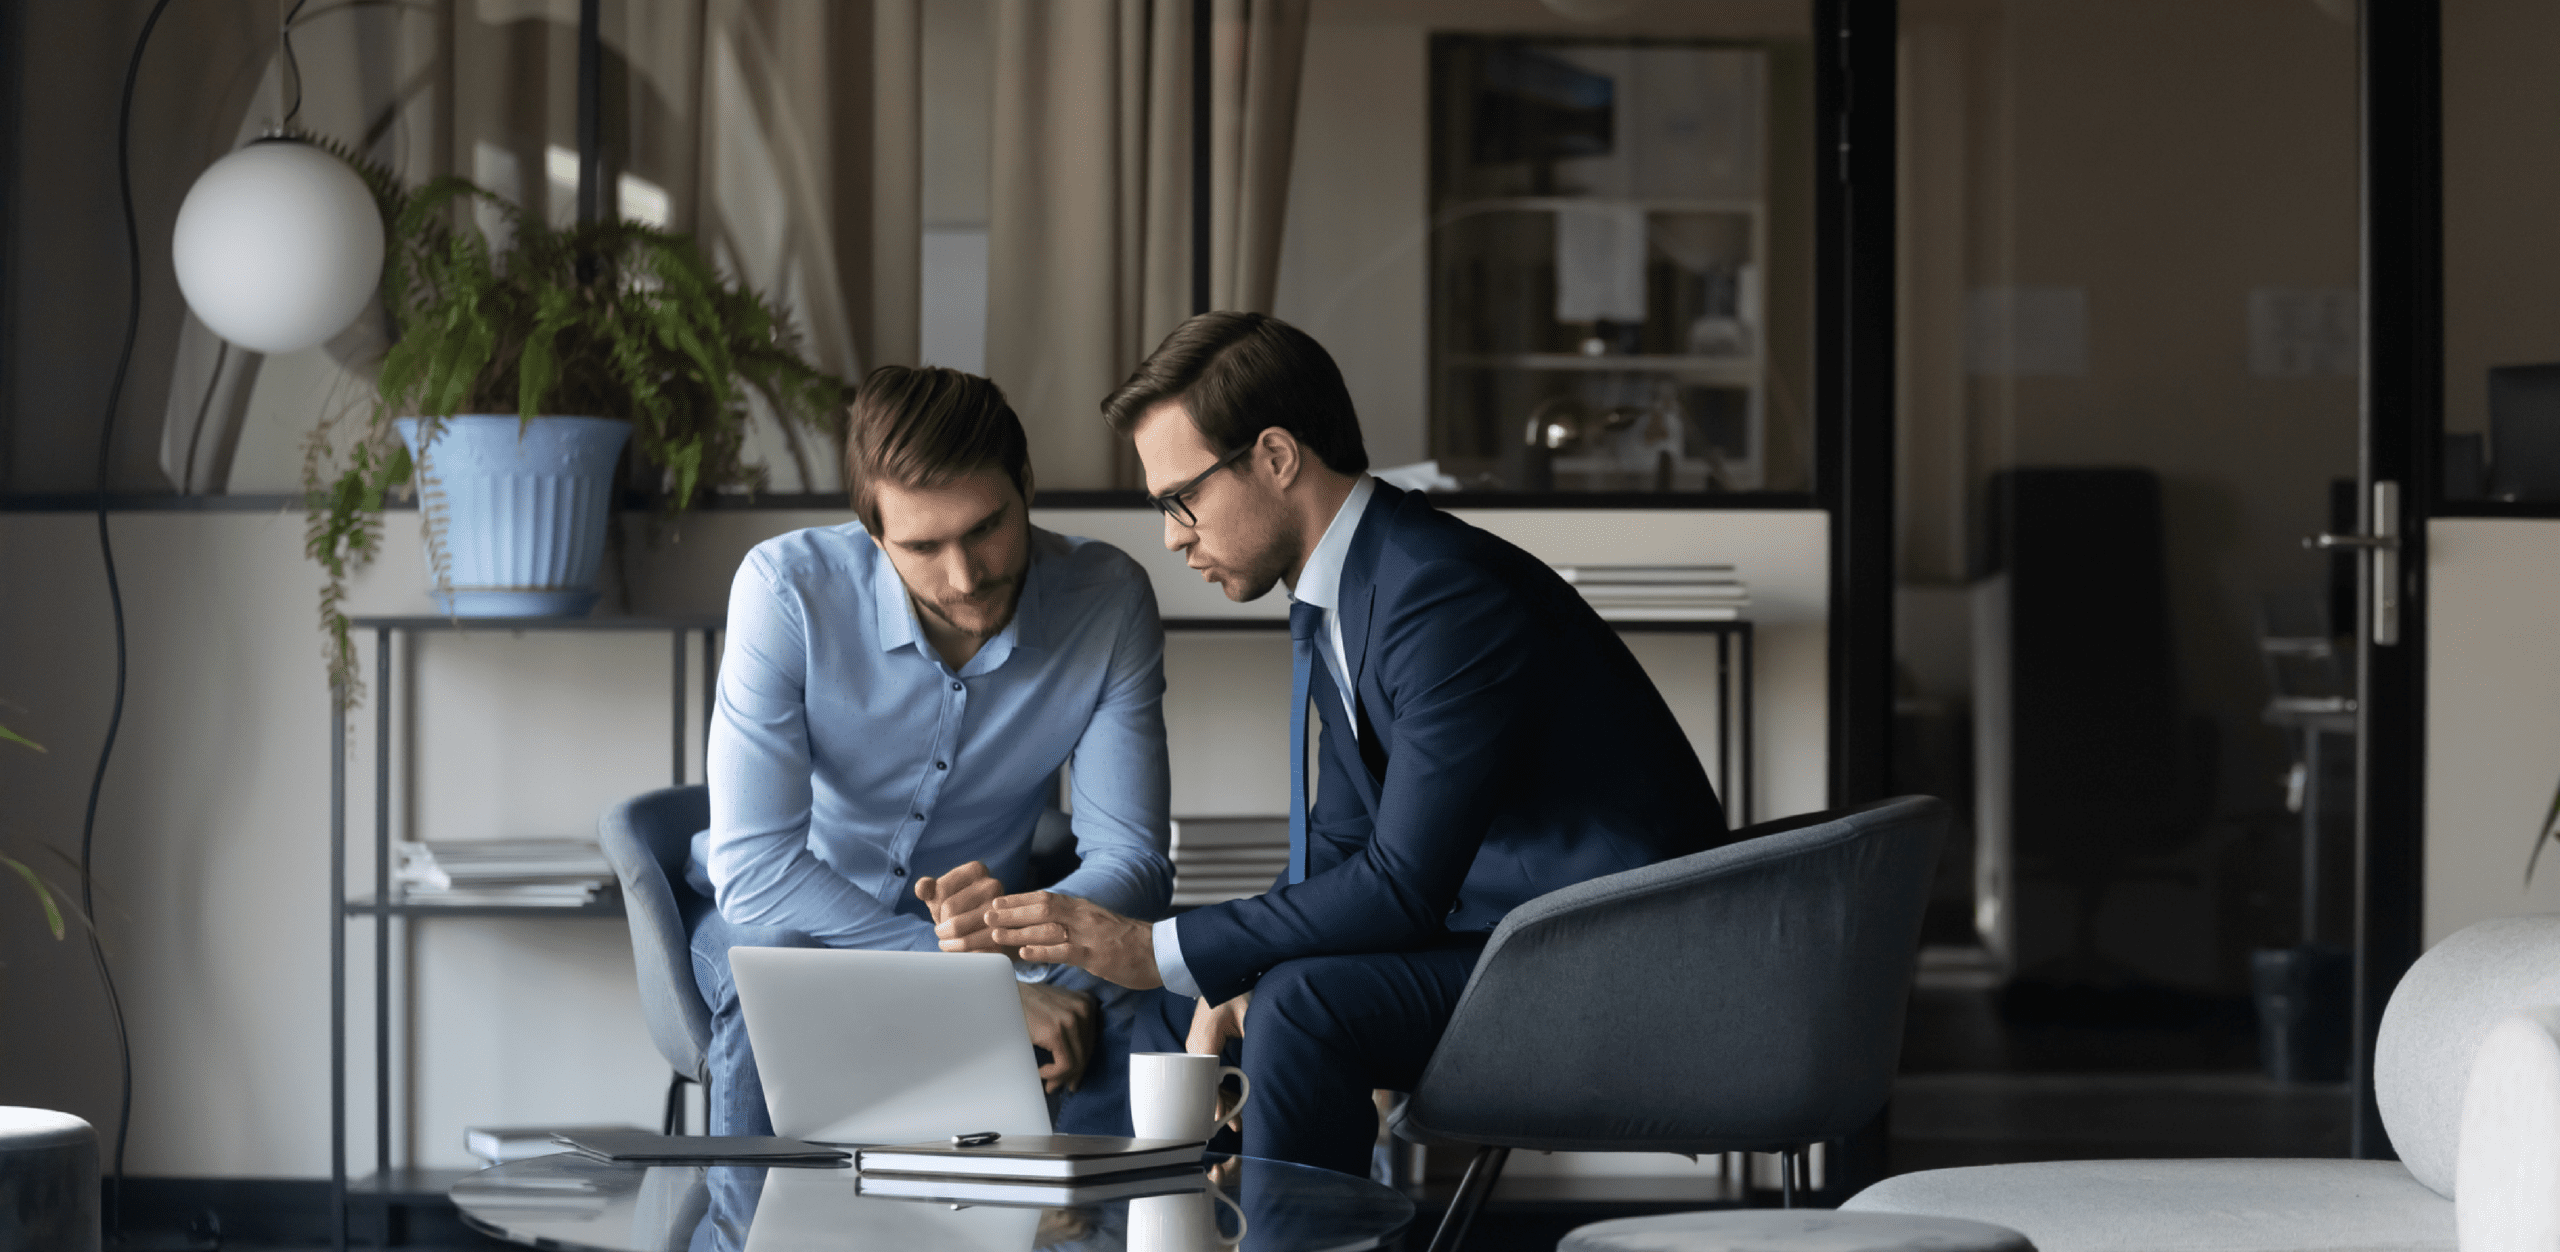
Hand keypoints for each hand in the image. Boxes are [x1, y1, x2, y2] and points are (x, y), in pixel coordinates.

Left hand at [918, 861, 1013, 954]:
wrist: (986, 931)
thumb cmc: (959, 910)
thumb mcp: (941, 896)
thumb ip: (928, 888)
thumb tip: (921, 888)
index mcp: (976, 869)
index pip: (942, 888)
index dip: (935, 904)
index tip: (940, 910)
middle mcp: (992, 885)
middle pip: (949, 907)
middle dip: (941, 921)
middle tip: (943, 930)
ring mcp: (999, 908)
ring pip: (957, 927)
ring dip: (945, 938)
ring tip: (945, 941)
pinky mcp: (1000, 932)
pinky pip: (968, 943)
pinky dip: (956, 949)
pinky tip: (955, 948)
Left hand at [983, 891, 1162, 988]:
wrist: (1160, 951)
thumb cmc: (1128, 941)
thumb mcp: (1098, 925)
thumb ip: (1075, 923)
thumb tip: (1050, 926)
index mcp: (1082, 908)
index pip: (1045, 897)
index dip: (1018, 899)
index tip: (996, 901)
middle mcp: (1083, 916)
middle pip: (1041, 907)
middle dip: (1011, 911)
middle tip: (985, 914)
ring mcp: (1089, 934)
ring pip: (1048, 927)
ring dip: (1019, 931)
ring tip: (996, 933)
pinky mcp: (1097, 955)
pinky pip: (1066, 951)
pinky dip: (1044, 952)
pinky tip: (1025, 955)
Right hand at [1016, 981, 1097, 1092]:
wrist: (1005, 997)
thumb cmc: (1028, 1006)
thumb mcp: (1058, 1010)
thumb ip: (1074, 1029)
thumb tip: (1078, 1067)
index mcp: (1087, 1002)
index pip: (1091, 1041)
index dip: (1081, 1063)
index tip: (1072, 1079)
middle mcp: (1084, 1008)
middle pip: (1086, 1052)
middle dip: (1072, 1074)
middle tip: (1058, 1086)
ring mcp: (1071, 1019)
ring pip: (1077, 1062)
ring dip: (1061, 1077)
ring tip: (1048, 1083)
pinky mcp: (1057, 1032)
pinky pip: (1065, 1065)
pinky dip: (1053, 1074)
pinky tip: (1040, 1072)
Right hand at [1187, 993, 1251, 1141]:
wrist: (1226, 973)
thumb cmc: (1238, 992)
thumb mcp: (1250, 1016)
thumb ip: (1253, 1040)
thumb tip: (1263, 1067)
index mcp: (1202, 1042)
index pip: (1204, 1080)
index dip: (1214, 1102)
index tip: (1223, 1120)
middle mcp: (1194, 1047)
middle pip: (1202, 1085)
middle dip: (1218, 1106)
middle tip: (1235, 1127)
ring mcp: (1197, 1046)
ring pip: (1203, 1081)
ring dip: (1218, 1099)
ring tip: (1235, 1120)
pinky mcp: (1202, 1045)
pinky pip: (1206, 1072)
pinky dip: (1217, 1087)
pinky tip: (1228, 1100)